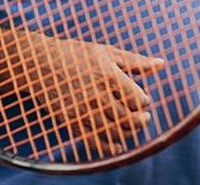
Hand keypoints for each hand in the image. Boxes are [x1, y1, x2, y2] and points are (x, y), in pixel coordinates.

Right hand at [22, 36, 165, 156]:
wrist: (37, 63)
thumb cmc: (75, 54)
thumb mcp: (107, 52)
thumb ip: (136, 61)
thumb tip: (162, 64)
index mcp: (109, 75)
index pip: (139, 100)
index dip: (144, 102)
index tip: (141, 101)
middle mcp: (97, 95)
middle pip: (130, 119)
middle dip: (141, 121)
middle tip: (143, 118)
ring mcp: (83, 109)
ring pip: (115, 132)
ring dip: (128, 133)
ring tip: (131, 127)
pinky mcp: (71, 121)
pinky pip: (95, 141)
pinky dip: (110, 146)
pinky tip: (117, 145)